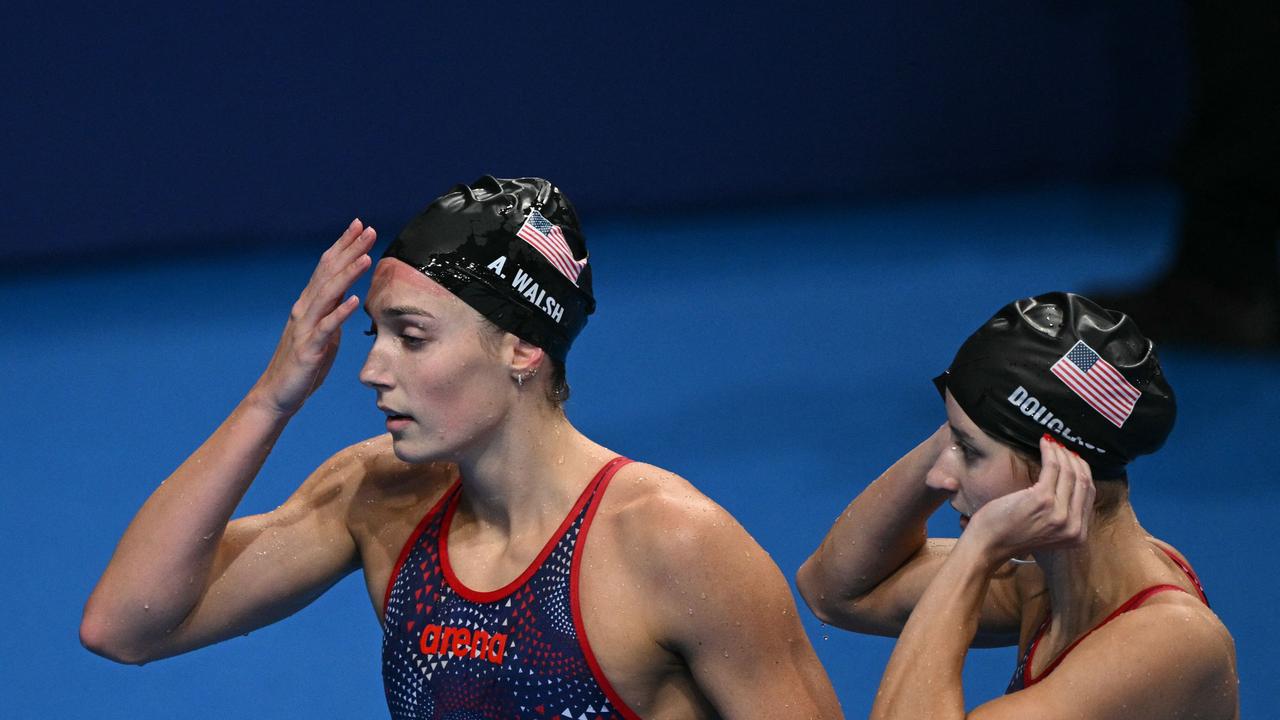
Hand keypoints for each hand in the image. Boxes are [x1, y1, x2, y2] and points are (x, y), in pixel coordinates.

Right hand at [252, 219, 375, 415]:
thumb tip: (347, 297)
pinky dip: (339, 313)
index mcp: (310, 305)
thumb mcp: (324, 334)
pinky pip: (326, 328)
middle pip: (328, 273)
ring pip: (327, 295)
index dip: (344, 246)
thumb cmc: (304, 365)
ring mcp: (305, 328)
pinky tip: (355, 301)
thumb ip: (332, 313)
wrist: (278, 394)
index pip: (328, 268)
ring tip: (366, 257)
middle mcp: (305, 310)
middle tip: (368, 228)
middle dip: (349, 249)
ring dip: (347, 274)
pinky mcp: (308, 349)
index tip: (361, 226)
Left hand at [964, 435, 1094, 565]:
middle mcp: (1073, 525)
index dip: (1083, 472)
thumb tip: (1071, 483)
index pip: (1088, 495)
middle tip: (1063, 447)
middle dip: (1074, 460)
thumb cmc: (1011, 534)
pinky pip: (1053, 468)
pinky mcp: (1042, 499)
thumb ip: (1063, 514)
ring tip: (1052, 443)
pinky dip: (1049, 452)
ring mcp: (1059, 513)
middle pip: (1083, 482)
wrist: (989, 545)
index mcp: (1078, 535)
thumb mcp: (1047, 530)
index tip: (1074, 459)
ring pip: (1069, 472)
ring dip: (1061, 453)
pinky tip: (1044, 443)